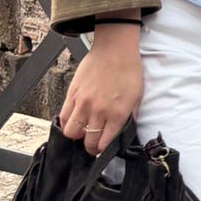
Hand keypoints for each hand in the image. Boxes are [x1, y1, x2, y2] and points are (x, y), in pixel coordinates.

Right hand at [58, 27, 143, 155]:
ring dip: (76, 136)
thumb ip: (129, 117)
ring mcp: (83, 103)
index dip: (103, 150)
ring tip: (82, 132)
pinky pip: (63, 117)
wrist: (115, 49)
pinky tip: (74, 120)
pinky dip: (66, 123)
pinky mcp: (72, 94)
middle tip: (92, 144)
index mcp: (118, 114)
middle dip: (90, 148)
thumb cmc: (128, 70)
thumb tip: (123, 132)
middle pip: (88, 142)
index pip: (105, 144)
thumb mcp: (137, 97)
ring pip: (71, 133)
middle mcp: (99, 111)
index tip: (103, 148)